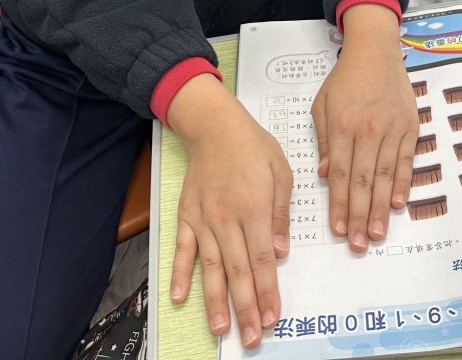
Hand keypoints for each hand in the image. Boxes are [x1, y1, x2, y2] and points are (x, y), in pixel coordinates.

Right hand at [169, 74, 291, 349]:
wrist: (215, 124)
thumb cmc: (253, 146)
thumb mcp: (281, 172)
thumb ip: (280, 213)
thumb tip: (280, 252)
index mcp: (254, 209)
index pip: (262, 260)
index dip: (267, 292)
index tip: (272, 317)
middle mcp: (226, 219)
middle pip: (237, 271)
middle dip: (245, 307)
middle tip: (252, 337)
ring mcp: (203, 219)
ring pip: (211, 267)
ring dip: (215, 300)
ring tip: (220, 330)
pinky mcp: (187, 215)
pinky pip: (182, 248)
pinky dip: (180, 273)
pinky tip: (179, 297)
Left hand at [312, 3, 417, 252]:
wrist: (376, 51)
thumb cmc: (344, 79)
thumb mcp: (322, 105)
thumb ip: (324, 141)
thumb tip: (325, 176)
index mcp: (342, 126)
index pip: (340, 173)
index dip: (339, 204)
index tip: (336, 229)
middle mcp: (368, 130)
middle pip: (363, 181)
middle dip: (359, 216)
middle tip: (357, 244)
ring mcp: (392, 129)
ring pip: (385, 176)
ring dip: (380, 208)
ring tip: (376, 234)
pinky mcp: (410, 127)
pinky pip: (407, 161)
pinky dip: (403, 183)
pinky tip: (397, 205)